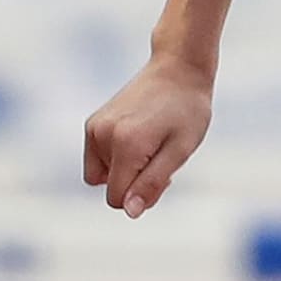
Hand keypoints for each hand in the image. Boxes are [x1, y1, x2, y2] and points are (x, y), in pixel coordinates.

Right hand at [83, 56, 213, 216]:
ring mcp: (94, 128)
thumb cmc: (187, 111)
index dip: (142, 197)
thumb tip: (129, 211)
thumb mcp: (179, 152)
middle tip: (162, 158)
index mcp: (125, 145)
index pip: (118, 199)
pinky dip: (115, 158)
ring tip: (150, 147)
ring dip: (124, 171)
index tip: (164, 176)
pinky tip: (138, 138)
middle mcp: (102, 136)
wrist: (177, 68)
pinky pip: (97, 159)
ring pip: (101, 175)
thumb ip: (152, 183)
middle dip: (134, 184)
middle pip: (110, 188)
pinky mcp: (93, 123)